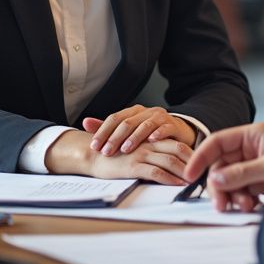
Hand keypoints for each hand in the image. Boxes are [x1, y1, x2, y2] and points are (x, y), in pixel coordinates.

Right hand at [45, 130, 191, 184]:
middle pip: (177, 149)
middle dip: (194, 161)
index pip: (176, 142)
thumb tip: (171, 163)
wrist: (92, 154)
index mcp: (149, 138)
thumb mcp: (136, 149)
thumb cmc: (114, 154)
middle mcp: (148, 143)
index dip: (191, 152)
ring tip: (196, 180)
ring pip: (170, 160)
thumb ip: (152, 152)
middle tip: (206, 171)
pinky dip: (169, 178)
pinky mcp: (133, 166)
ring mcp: (141, 153)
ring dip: (185, 171)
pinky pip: (156, 172)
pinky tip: (178, 184)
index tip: (203, 162)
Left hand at [82, 105, 196, 155]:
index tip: (94, 146)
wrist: (178, 132)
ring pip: (145, 125)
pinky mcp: (173, 125)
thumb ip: (109, 127)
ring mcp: (160, 117)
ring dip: (134, 137)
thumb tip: (85, 122)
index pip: (114, 118)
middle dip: (115, 138)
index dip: (103, 131)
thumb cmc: (150, 134)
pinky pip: (165, 128)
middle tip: (106, 152)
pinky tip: (152, 141)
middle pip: (127, 122)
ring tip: (125, 149)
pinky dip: (158, 133)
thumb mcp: (129, 130)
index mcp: (133, 111)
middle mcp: (145, 112)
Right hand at [183, 122, 263, 211]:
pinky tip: (253, 206)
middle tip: (222, 204)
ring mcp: (256, 167)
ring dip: (233, 195)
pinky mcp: (262, 183)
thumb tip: (216, 178)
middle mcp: (251, 149)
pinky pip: (242, 192)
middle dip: (220, 185)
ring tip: (245, 205)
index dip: (201, 156)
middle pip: (221, 166)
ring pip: (230, 182)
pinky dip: (243, 201)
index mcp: (252, 135)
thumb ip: (244, 173)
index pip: (218, 142)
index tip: (190, 174)